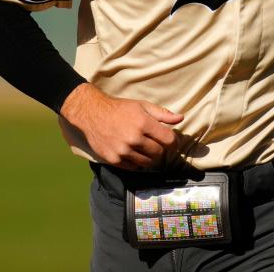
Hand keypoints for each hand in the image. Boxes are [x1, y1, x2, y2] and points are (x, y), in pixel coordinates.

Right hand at [60, 83, 183, 169]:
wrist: (92, 114)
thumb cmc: (120, 109)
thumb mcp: (141, 106)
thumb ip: (162, 113)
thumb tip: (181, 118)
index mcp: (143, 123)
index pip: (169, 139)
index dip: (172, 141)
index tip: (169, 140)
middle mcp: (134, 138)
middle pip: (158, 152)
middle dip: (159, 148)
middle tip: (153, 142)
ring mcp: (123, 150)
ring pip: (147, 162)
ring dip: (148, 157)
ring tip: (143, 148)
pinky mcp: (114, 159)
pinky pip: (133, 167)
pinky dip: (135, 162)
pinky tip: (132, 152)